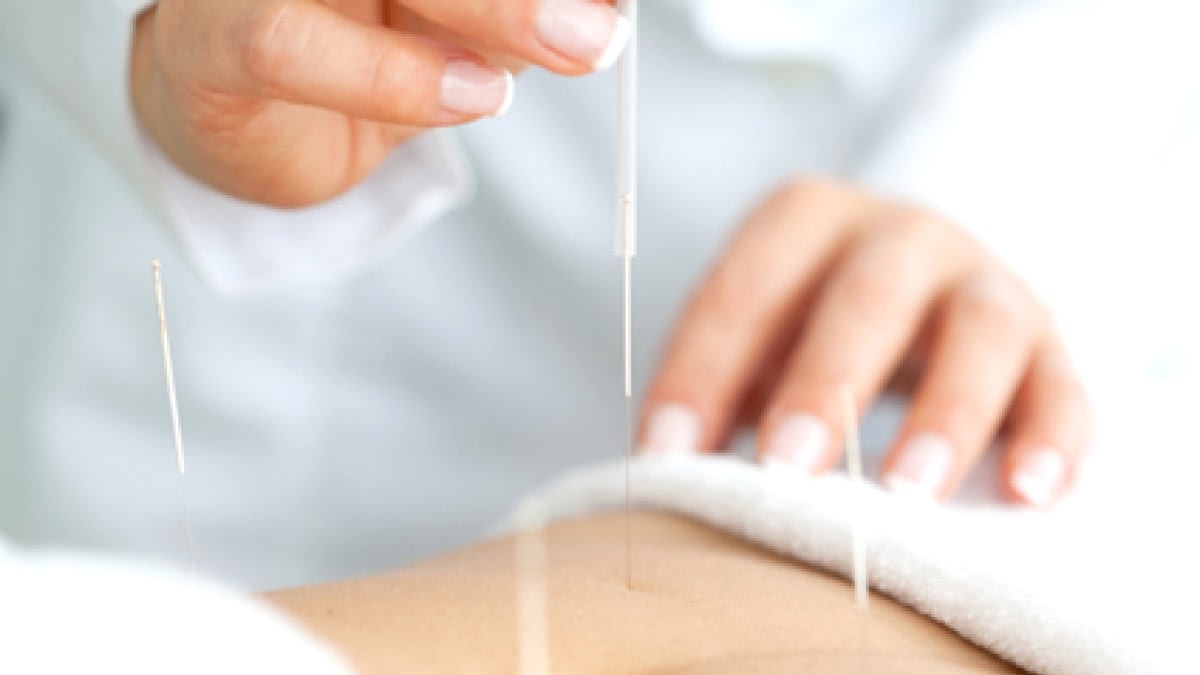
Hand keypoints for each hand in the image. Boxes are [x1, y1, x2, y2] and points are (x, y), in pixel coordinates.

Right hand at [130, 0, 626, 206]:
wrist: (243, 112)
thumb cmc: (360, 45)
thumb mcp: (467, 19)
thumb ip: (521, 9)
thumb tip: (607, 12)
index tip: (616, 5)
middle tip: (606, 24)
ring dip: (495, 10)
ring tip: (574, 48)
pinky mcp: (211, 37)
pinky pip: (290, 45)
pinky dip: (393, 77)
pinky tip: (471, 97)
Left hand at [639, 179, 1090, 504]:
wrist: (930, 287)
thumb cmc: (813, 322)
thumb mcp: (758, 334)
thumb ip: (717, 385)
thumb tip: (666, 468)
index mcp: (806, 220)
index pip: (746, 287)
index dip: (702, 369)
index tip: (667, 455)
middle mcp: (900, 236)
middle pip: (866, 297)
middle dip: (823, 383)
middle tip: (784, 468)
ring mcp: (982, 282)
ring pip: (978, 332)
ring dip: (943, 412)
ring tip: (906, 492)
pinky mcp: (1047, 344)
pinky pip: (1061, 385)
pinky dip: (1051, 437)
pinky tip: (1028, 491)